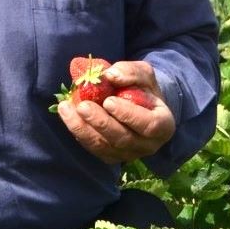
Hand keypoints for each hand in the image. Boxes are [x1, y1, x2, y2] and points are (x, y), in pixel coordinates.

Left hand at [56, 60, 173, 163]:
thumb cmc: (142, 89)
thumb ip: (131, 72)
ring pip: (104, 147)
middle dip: (100, 122)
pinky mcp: (111, 156)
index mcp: (163, 125)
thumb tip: (111, 75)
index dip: (128, 115)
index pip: (149, 125)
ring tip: (66, 109)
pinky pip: (93, 148)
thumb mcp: (143, 74)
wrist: (136, 104)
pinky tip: (67, 116)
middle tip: (83, 106)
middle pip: (122, 139)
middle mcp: (148, 144)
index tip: (108, 101)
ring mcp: (128, 153)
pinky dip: (78, 133)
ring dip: (82, 129)